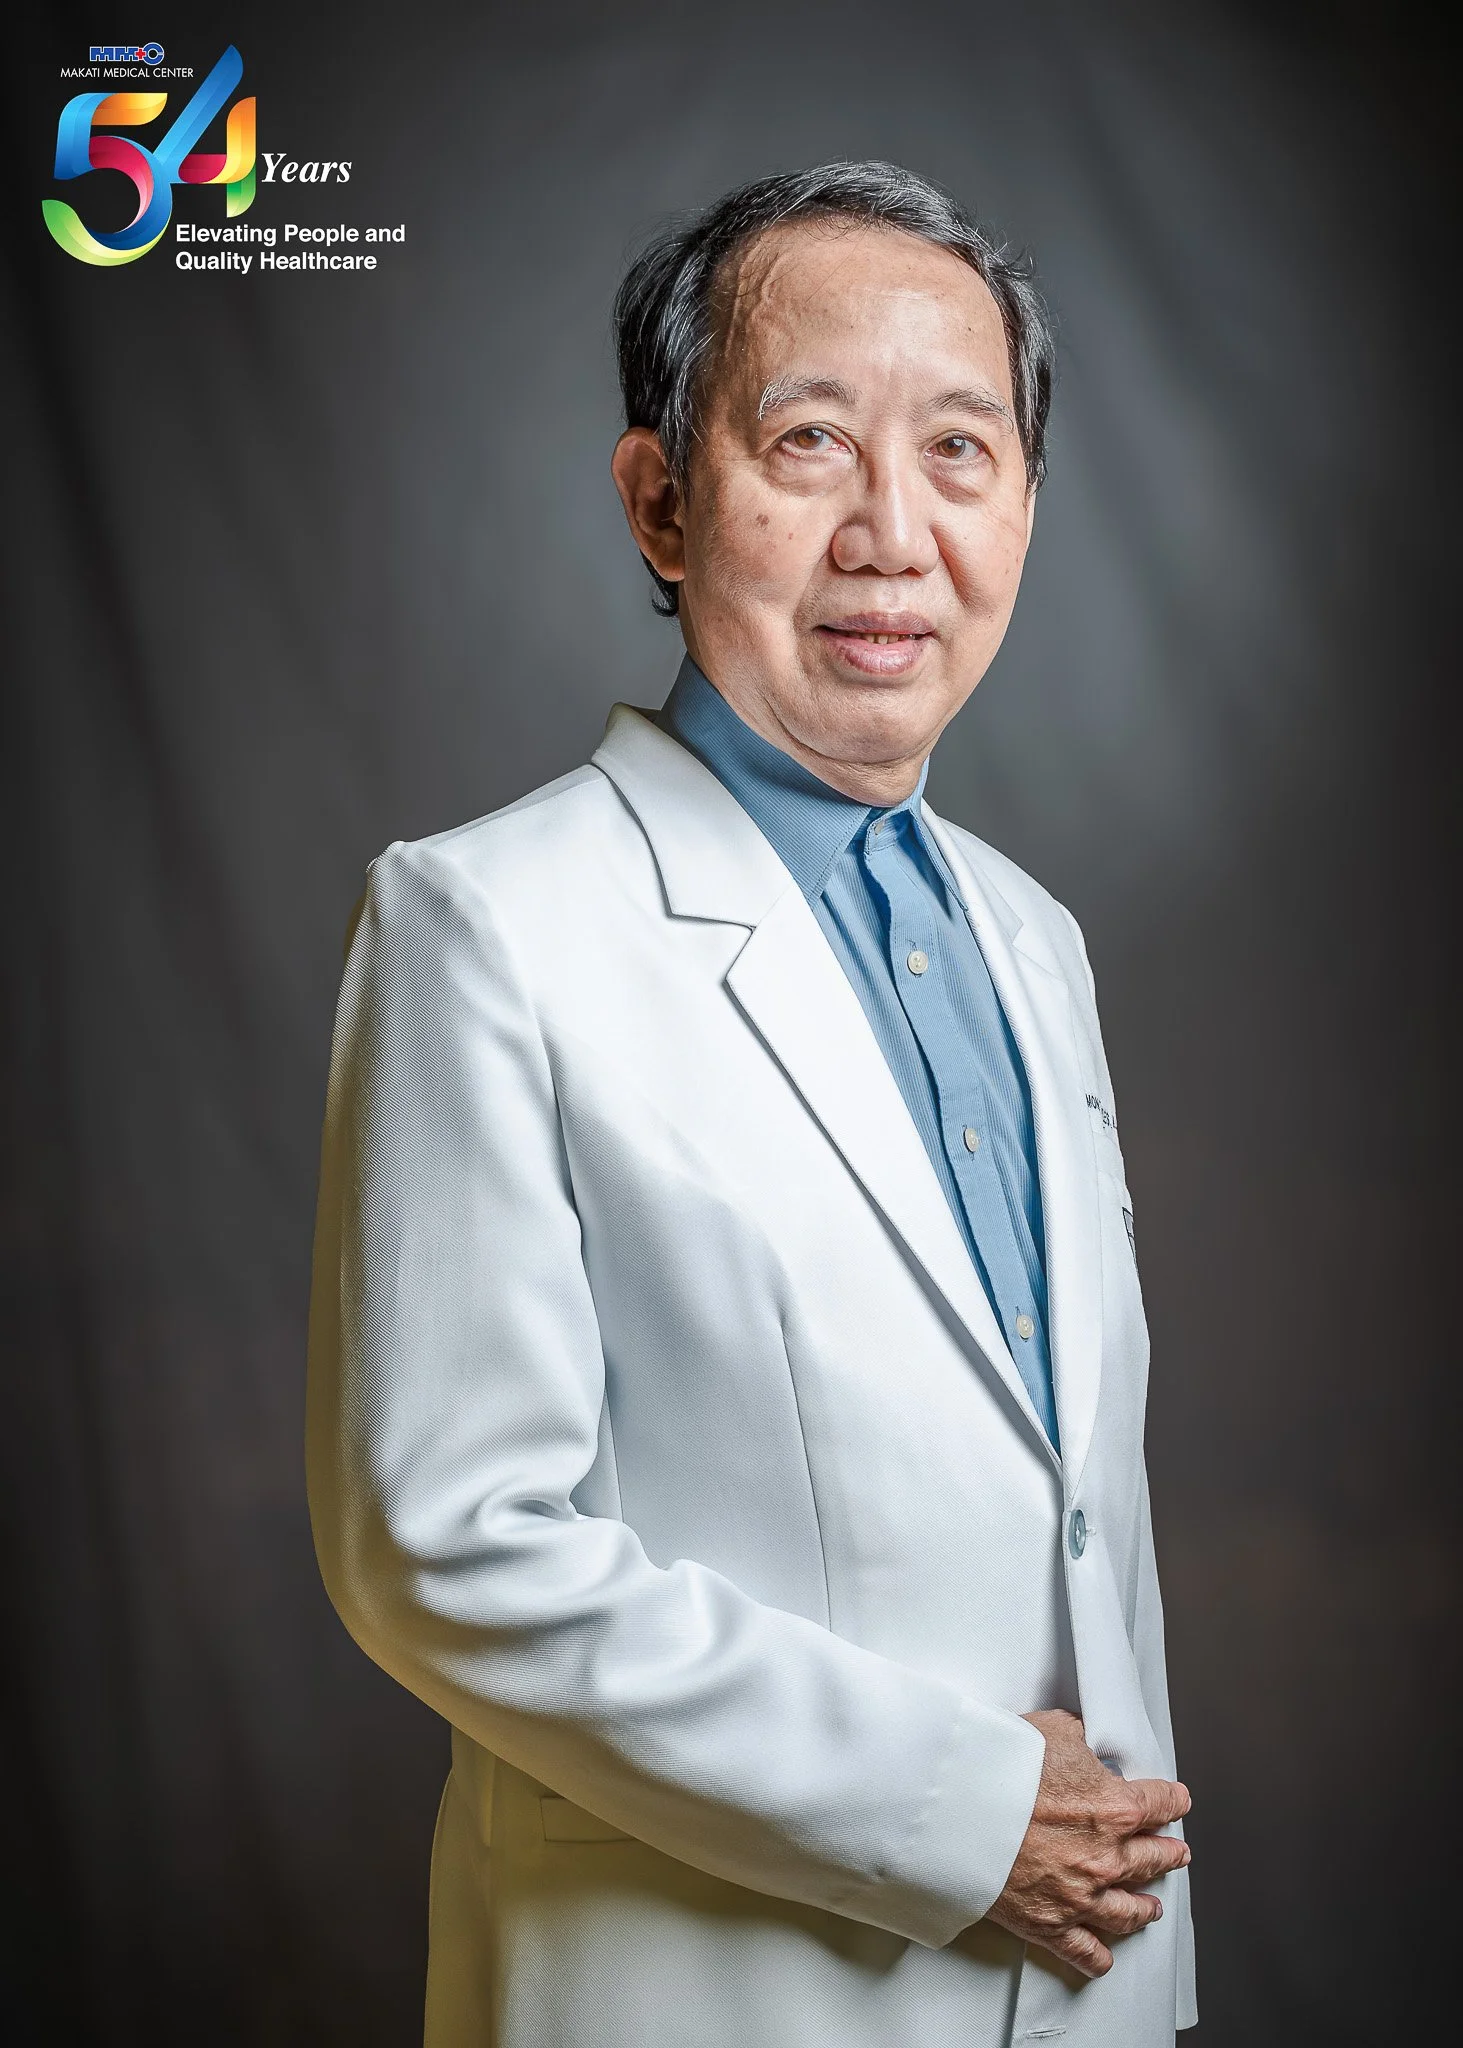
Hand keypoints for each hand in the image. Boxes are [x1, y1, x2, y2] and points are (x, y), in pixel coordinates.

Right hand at [986, 1709, 1191, 1978]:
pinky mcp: (1051, 1924)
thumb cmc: (1002, 1766)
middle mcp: (1108, 1857)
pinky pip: (1085, 1952)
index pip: (1161, 1804)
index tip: (1177, 1802)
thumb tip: (1082, 1745)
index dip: (1173, 1801)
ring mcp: (1082, 1896)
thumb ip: (1080, 1741)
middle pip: (1154, 1859)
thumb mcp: (1053, 1730)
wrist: (959, 1808)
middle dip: (1168, 1854)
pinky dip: (1098, 1958)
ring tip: (1152, 1907)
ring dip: (1145, 1908)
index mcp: (1116, 1807)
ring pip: (1129, 1912)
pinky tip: (1104, 1958)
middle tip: (1175, 1854)